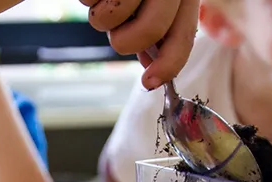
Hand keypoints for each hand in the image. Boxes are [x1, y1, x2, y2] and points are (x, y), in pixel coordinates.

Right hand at [80, 0, 197, 88]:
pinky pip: (88, 1)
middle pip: (147, 33)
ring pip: (110, 21)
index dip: (169, 66)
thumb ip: (156, 29)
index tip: (149, 83)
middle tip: (118, 26)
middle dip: (125, 41)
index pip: (183, 35)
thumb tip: (150, 64)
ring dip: (99, 16)